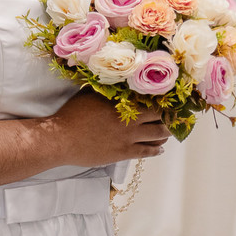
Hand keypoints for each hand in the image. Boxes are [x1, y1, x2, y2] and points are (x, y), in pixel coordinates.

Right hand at [45, 90, 170, 165]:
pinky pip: (148, 151)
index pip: (152, 98)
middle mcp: (130, 118)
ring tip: (167, 132)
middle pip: (161, 117)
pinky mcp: (124, 152)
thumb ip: (107, 90)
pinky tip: (159, 148)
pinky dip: (156, 149)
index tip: (171, 99)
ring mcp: (129, 136)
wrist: (61, 138)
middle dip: (170, 116)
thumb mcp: (89, 94)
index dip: (164, 99)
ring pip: (159, 135)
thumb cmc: (71, 115)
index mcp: (122, 101)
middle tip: (174, 115)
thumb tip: (117, 83)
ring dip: (166, 133)